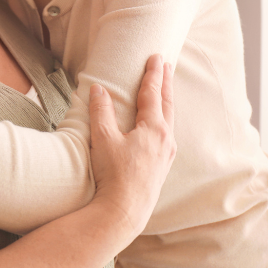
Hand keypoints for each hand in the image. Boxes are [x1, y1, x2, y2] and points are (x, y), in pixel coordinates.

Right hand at [87, 54, 175, 244]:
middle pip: (167, 103)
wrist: (124, 211)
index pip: (153, 93)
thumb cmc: (114, 175)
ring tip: (164, 89)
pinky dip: (164, 119)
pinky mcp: (161, 166)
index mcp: (153, 128)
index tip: (156, 57)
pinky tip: (160, 124)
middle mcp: (165, 139)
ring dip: (166, 101)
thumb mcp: (104, 139)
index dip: (153, 74)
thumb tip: (98, 89)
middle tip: (165, 65)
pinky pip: (166, 133)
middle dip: (165, 83)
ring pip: (169, 119)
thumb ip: (102, 111)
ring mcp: (166, 154)